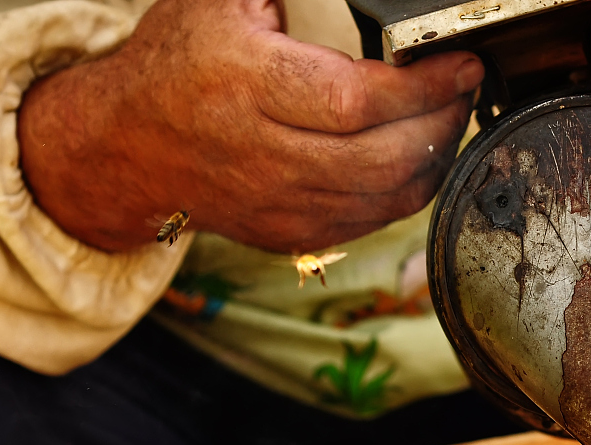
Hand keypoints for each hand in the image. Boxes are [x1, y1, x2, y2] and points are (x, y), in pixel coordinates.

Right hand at [18, 0, 483, 252]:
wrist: (127, 145)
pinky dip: (409, 190)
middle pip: (383, 157)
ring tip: (449, 117)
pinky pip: (372, 221)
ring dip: (436, 157)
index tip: (462, 65)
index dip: (422, 88)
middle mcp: (263, 154)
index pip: (356, 101)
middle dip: (442, 122)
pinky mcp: (292, 233)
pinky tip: (420, 155)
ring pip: (386, 196)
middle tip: (463, 88)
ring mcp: (280, 203)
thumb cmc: (179, 64)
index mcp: (247, 84)